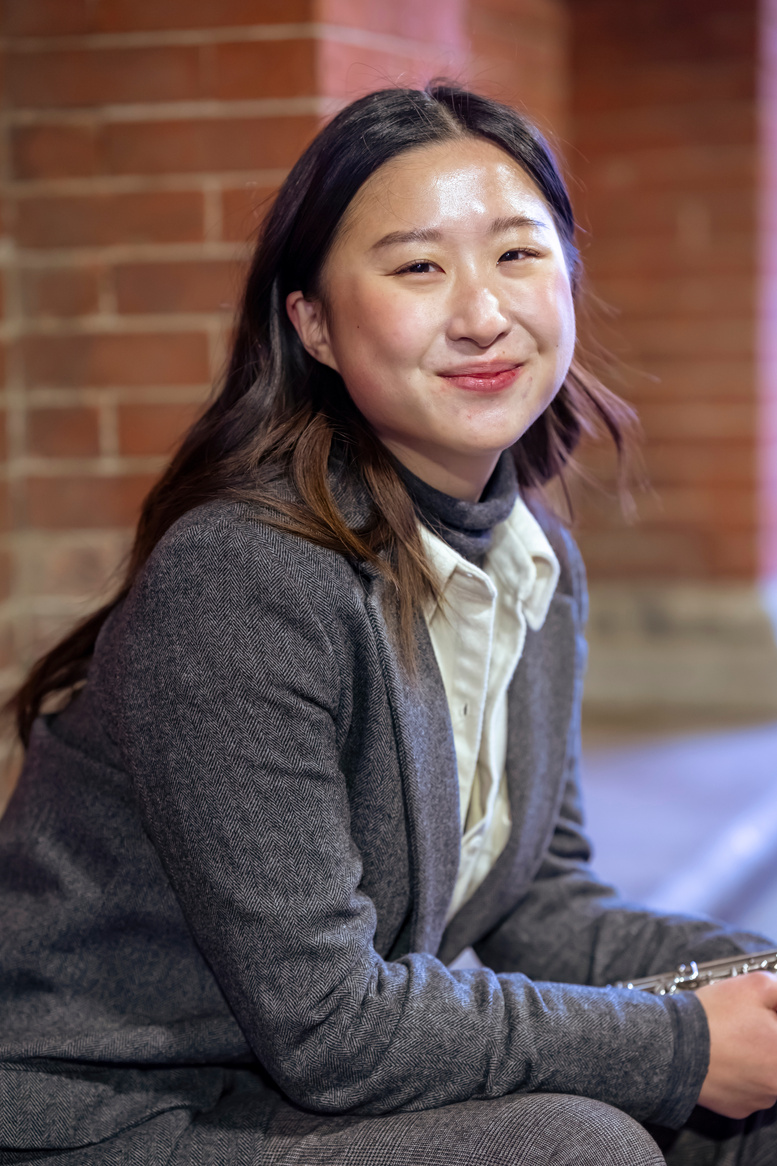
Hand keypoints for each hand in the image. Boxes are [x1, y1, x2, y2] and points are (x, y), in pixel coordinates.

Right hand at [696, 971, 776, 1117]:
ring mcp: (759, 1098)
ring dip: (755, 1055)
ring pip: (766, 1071)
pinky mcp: (739, 1108)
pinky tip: (724, 1056)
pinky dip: (739, 1072)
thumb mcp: (757, 985)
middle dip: (767, 1036)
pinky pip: (747, 1086)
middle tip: (747, 1021)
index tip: (767, 1013)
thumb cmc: (712, 1018)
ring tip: (730, 1037)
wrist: (673, 1045)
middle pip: (776, 1052)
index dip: (773, 1019)